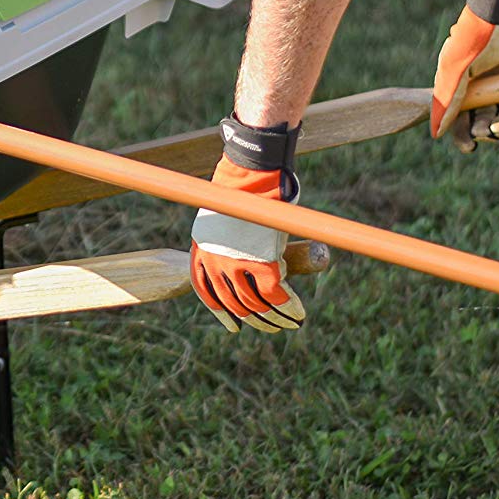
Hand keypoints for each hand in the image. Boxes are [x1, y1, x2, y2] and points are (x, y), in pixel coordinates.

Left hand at [189, 119, 305, 333]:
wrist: (251, 171)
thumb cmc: (242, 189)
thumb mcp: (224, 219)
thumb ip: (230, 243)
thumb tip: (244, 257)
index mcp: (200, 251)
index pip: (206, 294)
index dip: (221, 314)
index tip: (234, 327)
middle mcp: (213, 262)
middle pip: (233, 304)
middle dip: (255, 320)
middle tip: (272, 327)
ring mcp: (236, 264)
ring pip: (256, 304)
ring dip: (275, 318)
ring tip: (290, 322)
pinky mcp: (261, 262)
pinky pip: (276, 295)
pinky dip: (289, 307)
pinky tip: (298, 312)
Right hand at [431, 0, 498, 152]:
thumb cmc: (474, 39)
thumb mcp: (453, 71)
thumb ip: (446, 102)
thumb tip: (437, 133)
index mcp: (466, 85)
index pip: (463, 118)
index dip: (464, 134)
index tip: (469, 147)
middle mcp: (489, 87)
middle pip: (487, 120)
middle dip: (485, 130)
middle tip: (485, 129)